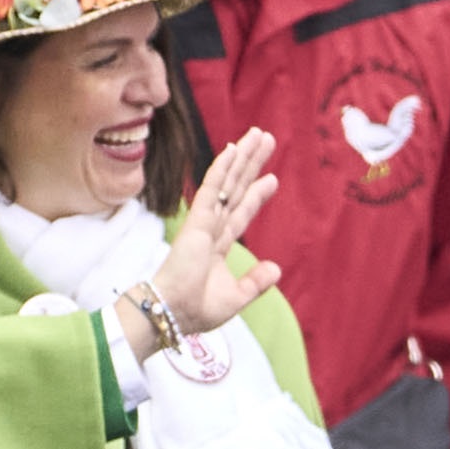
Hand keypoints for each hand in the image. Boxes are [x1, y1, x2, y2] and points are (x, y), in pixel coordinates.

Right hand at [152, 129, 283, 337]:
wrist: (173, 314)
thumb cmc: (196, 310)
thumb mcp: (236, 297)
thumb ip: (256, 283)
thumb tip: (276, 269)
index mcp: (218, 244)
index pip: (241, 212)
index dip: (257, 195)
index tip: (272, 178)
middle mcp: (211, 228)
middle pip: (237, 188)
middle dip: (252, 164)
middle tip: (266, 138)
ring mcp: (203, 222)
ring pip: (227, 182)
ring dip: (242, 158)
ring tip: (258, 134)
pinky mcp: (196, 222)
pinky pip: (212, 190)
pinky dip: (221, 169)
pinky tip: (232, 150)